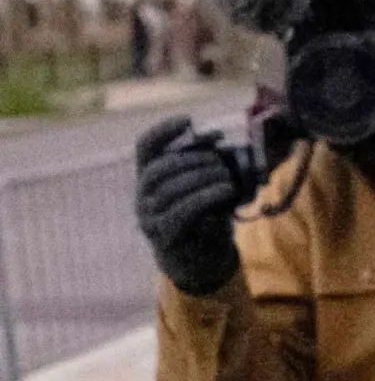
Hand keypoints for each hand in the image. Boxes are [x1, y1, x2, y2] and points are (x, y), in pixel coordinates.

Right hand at [136, 117, 240, 295]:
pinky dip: (205, 196)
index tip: (189, 120)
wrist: (201, 259)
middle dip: (193, 158)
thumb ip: (208, 165)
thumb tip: (224, 142)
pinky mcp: (162, 234)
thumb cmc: (206, 216)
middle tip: (220, 159)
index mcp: (150, 177)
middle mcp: (142, 195)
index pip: (145, 147)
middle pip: (159, 168)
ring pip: (170, 189)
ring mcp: (148, 216)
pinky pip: (181, 210)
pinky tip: (226, 190)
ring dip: (202, 177)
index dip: (164, 130)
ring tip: (227, 176)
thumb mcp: (207, 186)